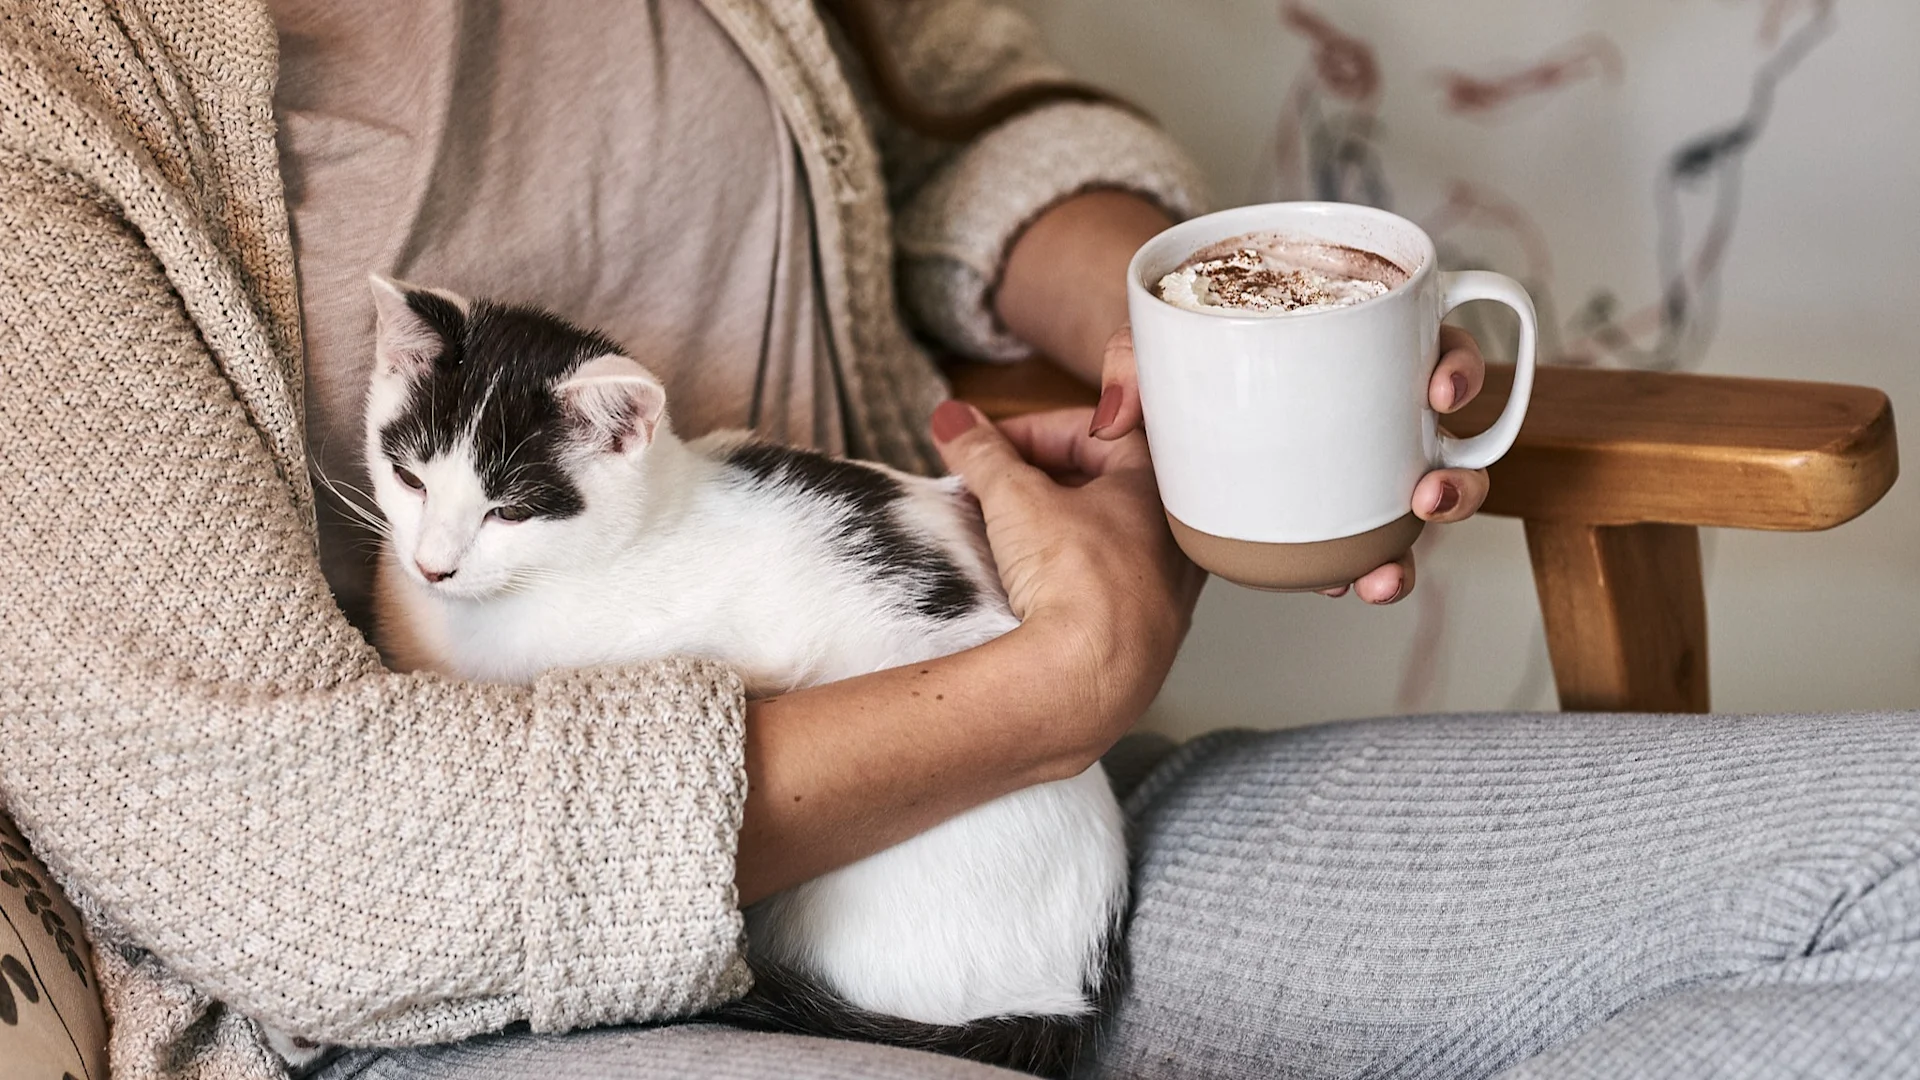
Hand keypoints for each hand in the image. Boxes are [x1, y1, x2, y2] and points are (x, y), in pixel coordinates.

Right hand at [930, 401, 1203, 754]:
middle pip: (1100, 483)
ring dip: (1050, 526)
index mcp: (1157, 486)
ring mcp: (1163, 589)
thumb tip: (955, 422)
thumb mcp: (1014, 499)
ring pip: (1102, 536)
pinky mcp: (1143, 634)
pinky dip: (1066, 574)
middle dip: (1037, 478)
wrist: (1087, 679)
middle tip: (989, 486)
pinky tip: (1029, 584)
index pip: (1096, 430)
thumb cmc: (1076, 583)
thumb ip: (982, 453)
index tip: (991, 444)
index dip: (1036, 430)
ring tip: (1000, 533)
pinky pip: (1103, 586)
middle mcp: (1172, 536)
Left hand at [1090, 324, 1492, 603]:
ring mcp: (1365, 467)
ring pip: (1425, 506)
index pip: (1437, 346)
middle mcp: (1379, 409)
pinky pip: (1369, 544)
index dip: (1459, 367)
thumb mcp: (1156, 340)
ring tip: (1385, 570)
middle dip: (1460, 480)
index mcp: (1362, 347)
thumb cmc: (1182, 352)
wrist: (1164, 395)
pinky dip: (1366, 568)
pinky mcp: (1335, 514)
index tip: (1439, 389)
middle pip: (1453, 443)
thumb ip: (1130, 360)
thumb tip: (1114, 415)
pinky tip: (1345, 587)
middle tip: (1427, 493)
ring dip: (1417, 548)